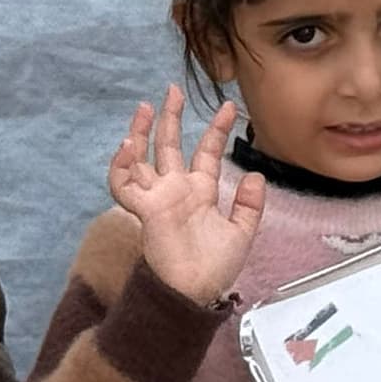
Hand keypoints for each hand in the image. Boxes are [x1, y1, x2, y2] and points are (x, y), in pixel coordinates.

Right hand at [107, 87, 266, 304]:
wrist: (195, 292)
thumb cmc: (215, 268)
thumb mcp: (242, 232)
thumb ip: (250, 205)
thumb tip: (258, 176)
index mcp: (200, 192)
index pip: (205, 152)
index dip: (216, 129)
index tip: (229, 106)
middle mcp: (176, 190)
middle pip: (169, 146)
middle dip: (170, 118)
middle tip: (172, 90)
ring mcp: (158, 198)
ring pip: (142, 158)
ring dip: (140, 133)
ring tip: (144, 108)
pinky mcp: (144, 210)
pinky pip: (124, 184)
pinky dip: (122, 165)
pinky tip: (128, 145)